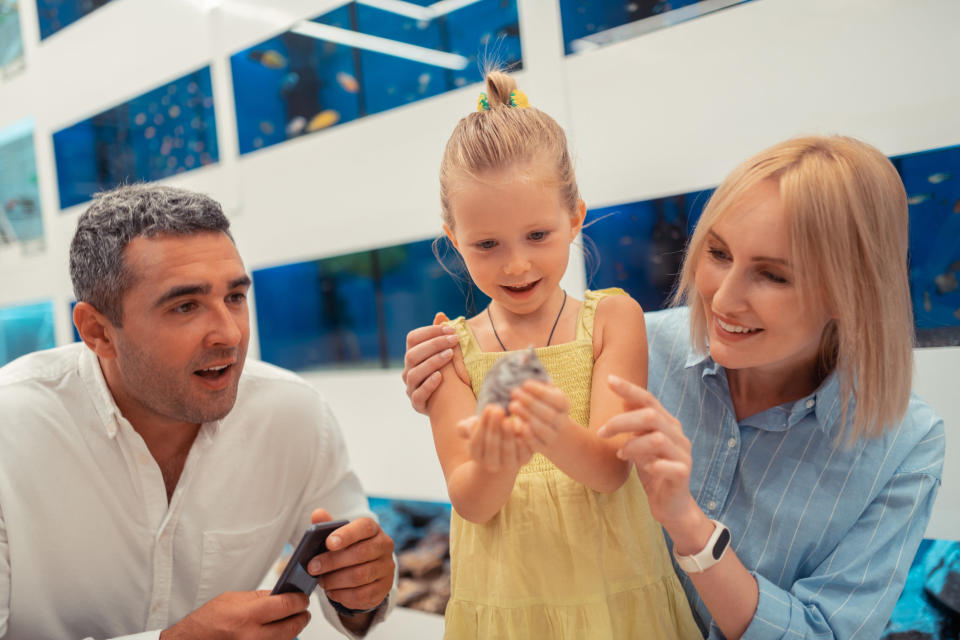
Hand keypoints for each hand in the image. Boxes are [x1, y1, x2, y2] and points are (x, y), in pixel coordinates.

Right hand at [160, 590, 308, 639]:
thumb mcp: (232, 599)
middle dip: (302, 616)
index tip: (303, 597)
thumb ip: (260, 597)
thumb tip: (282, 594)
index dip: (299, 600)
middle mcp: (252, 637)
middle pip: (292, 627)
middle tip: (302, 609)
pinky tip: (277, 632)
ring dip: (292, 630)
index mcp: (247, 616)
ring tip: (291, 620)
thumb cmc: (206, 621)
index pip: (286, 605)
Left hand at [306, 509, 394, 612]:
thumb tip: (317, 513)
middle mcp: (384, 546)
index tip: (328, 543)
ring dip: (335, 580)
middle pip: (360, 554)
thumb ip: (327, 525)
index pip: (364, 527)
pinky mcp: (383, 588)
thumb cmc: (349, 549)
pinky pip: (362, 595)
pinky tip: (332, 591)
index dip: (346, 535)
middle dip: (332, 562)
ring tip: (321, 581)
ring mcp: (386, 568)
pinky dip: (343, 595)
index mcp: (373, 529)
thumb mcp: (338, 536)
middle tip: (312, 567)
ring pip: (360, 576)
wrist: (367, 572)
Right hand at [402, 313, 456, 413]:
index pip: (412, 338)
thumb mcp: (445, 354)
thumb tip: (440, 315)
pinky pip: (418, 394)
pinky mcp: (417, 404)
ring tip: (450, 355)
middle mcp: (408, 371)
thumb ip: (441, 337)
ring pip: (414, 373)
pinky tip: (440, 377)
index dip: (430, 331)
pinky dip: (428, 384)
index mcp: (412, 356)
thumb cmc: (449, 374)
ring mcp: (411, 388)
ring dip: (432, 362)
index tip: (450, 329)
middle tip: (455, 340)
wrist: (451, 404)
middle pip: (412, 354)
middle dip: (434, 344)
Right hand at [458, 404, 533, 472]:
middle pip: (492, 446)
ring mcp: (508, 464)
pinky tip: (524, 425)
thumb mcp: (473, 428)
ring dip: (509, 434)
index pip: (476, 442)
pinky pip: (525, 452)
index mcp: (476, 455)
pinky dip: (525, 440)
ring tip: (510, 419)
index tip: (488, 408)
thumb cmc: (485, 433)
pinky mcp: (524, 460)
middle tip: (498, 410)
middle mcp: (491, 464)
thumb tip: (472, 424)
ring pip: (508, 450)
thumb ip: (466, 426)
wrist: (504, 450)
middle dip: (495, 427)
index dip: (482, 425)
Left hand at [507, 381, 569, 451]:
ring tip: (512, 406)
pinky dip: (527, 435)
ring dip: (526, 416)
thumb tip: (524, 360)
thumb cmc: (547, 408)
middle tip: (514, 392)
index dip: (540, 391)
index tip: (524, 383)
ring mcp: (554, 436)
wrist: (561, 438)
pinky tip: (517, 425)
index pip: (556, 398)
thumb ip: (538, 380)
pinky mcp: (544, 449)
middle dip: (530, 402)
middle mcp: (561, 421)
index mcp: (563, 405)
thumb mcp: (548, 394)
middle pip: (548, 413)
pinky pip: (536, 444)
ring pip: (542, 428)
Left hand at [598, 375, 699, 528]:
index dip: (630, 389)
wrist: (672, 505)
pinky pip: (668, 465)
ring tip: (621, 454)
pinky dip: (651, 465)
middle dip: (622, 421)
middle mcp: (677, 435)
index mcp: (667, 424)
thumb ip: (635, 425)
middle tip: (601, 432)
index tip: (609, 380)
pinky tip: (644, 469)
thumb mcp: (640, 444)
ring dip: (633, 445)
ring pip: (657, 439)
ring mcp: (683, 454)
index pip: (649, 400)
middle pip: (651, 416)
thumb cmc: (653, 471)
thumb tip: (623, 400)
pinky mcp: (683, 474)